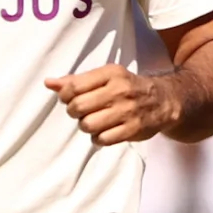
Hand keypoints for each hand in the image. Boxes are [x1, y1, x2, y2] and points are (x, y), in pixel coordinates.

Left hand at [45, 64, 178, 144]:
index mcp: (110, 73)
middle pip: (78, 107)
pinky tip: (103, 132)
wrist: (163, 100)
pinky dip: (98, 138)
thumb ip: (76, 80)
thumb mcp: (105, 77)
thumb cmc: (126, 88)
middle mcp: (119, 90)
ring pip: (88, 125)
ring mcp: (127, 111)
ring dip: (86, 126)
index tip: (69, 99)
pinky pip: (103, 139)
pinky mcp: (133, 129)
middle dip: (74, 112)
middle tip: (81, 112)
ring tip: (93, 122)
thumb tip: (48, 83)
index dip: (65, 96)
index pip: (74, 87)